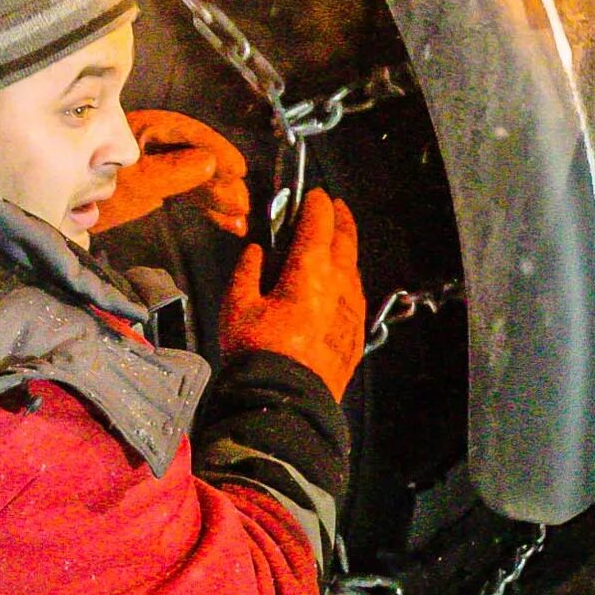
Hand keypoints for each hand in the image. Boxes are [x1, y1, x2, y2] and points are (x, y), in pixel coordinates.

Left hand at [89, 109, 250, 236]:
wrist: (59, 218)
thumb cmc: (88, 192)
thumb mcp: (131, 182)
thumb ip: (168, 173)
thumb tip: (209, 163)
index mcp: (143, 130)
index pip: (186, 134)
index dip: (216, 149)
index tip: (238, 169)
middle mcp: (152, 144)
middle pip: (196, 157)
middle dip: (221, 182)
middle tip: (242, 205)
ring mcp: (154, 165)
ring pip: (196, 178)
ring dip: (219, 199)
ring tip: (240, 222)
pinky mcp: (154, 187)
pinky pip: (188, 193)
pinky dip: (207, 208)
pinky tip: (227, 222)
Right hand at [222, 189, 364, 399]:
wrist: (287, 399)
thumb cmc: (258, 351)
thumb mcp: (236, 305)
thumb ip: (247, 271)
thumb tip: (254, 251)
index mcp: (309, 268)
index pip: (319, 221)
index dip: (316, 203)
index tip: (313, 194)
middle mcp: (339, 282)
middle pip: (346, 238)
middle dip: (340, 218)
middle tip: (335, 207)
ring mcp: (353, 308)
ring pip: (354, 267)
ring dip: (346, 249)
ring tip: (335, 242)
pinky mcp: (357, 332)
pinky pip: (355, 295)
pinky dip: (348, 280)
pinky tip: (339, 285)